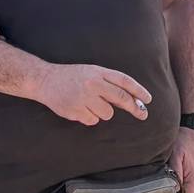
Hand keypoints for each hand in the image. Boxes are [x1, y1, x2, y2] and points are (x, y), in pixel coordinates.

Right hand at [37, 64, 151, 126]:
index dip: (138, 91)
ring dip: (103, 112)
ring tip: (90, 104)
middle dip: (134, 107)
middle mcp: (92, 84)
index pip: (124, 81)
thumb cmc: (72, 76)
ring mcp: (83, 98)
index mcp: (97, 72)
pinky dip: (89, 117)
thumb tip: (131, 99)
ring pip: (107, 113)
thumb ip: (109, 83)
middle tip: (142, 114)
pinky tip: (79, 108)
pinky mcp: (75, 110)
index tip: (148, 100)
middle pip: (121, 98)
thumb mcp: (91, 72)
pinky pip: (93, 120)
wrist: (45, 80)